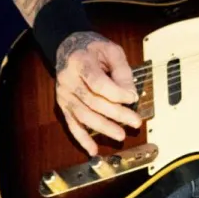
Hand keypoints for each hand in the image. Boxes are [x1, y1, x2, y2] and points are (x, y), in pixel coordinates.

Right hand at [53, 31, 139, 155]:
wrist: (68, 47)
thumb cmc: (93, 49)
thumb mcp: (111, 50)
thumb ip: (122, 71)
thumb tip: (131, 95)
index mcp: (80, 62)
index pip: (97, 82)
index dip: (116, 93)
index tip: (133, 97)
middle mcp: (68, 80)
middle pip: (93, 101)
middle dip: (116, 114)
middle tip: (135, 122)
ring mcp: (64, 94)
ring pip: (83, 115)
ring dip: (103, 128)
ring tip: (121, 135)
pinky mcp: (63, 105)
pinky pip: (72, 124)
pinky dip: (82, 139)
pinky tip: (93, 150)